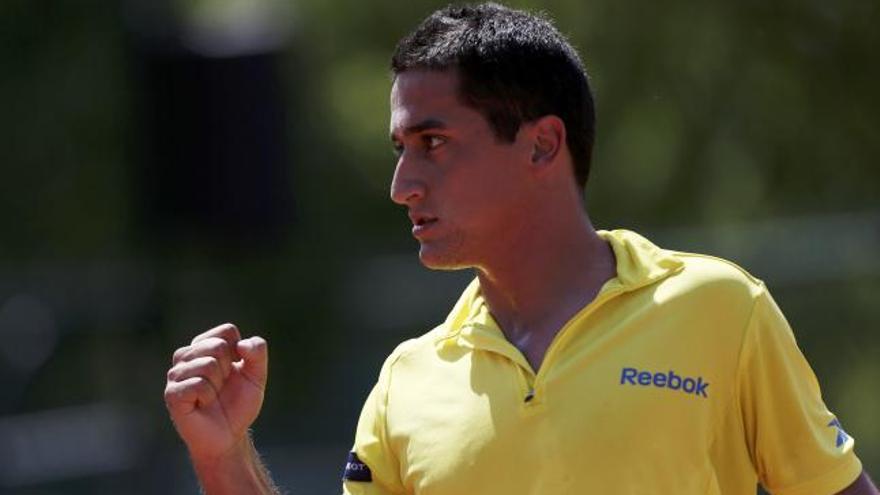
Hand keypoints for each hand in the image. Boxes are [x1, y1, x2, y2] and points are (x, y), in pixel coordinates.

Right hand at [164, 323, 268, 461]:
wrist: (229, 435)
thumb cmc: (238, 403)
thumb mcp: (257, 375)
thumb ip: (257, 352)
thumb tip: (243, 344)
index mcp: (204, 346)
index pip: (227, 331)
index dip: (239, 353)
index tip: (234, 370)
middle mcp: (186, 356)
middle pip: (218, 346)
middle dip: (228, 370)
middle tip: (221, 387)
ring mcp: (176, 374)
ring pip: (209, 364)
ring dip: (218, 385)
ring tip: (211, 397)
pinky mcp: (172, 393)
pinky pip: (198, 384)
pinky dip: (208, 396)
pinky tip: (202, 405)